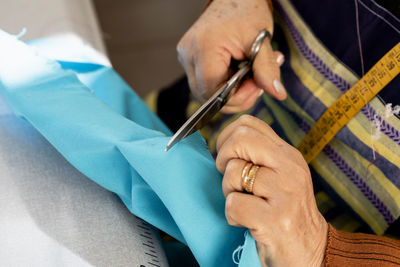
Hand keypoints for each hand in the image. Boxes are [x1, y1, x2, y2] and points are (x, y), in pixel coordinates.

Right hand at [177, 0, 285, 113]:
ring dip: (231, 92)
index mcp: (204, 47)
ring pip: (206, 93)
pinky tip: (239, 72)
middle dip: (236, 97)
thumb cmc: (246, 11)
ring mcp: (186, 58)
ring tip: (250, 75)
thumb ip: (267, 69)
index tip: (256, 86)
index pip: (213, 90)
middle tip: (256, 82)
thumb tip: (278, 94)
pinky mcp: (189, 60)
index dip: (236, 97)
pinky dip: (224, 84)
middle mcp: (189, 54)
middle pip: (207, 95)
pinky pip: (205, 84)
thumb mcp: (261, 40)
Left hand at [215, 115, 327, 266]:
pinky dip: (232, 216)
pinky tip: (247, 222)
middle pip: (240, 139)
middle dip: (223, 158)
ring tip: (245, 204)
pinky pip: (233, 205)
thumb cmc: (286, 212)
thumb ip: (260, 156)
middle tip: (230, 179)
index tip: (226, 156)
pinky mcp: (275, 219)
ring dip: (228, 193)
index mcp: (288, 154)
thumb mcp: (280, 175)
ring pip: (233, 173)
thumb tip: (225, 141)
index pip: (248, 123)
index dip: (226, 136)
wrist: (311, 250)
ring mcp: (284, 193)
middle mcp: (289, 168)